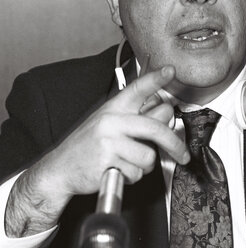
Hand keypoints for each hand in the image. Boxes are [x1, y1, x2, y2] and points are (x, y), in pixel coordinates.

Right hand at [5, 66, 188, 236]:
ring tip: (127, 162)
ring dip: (143, 166)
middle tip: (182, 154)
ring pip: (148, 156)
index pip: (138, 88)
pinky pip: (136, 173)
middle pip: (156, 127)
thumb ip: (136, 120)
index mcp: (113, 108)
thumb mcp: (108, 125)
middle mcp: (112, 120)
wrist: (61, 168)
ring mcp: (109, 140)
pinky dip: (131, 177)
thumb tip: (166, 116)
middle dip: (175, 144)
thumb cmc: (89, 146)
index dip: (156, 78)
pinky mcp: (107, 160)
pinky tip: (117, 171)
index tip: (170, 70)